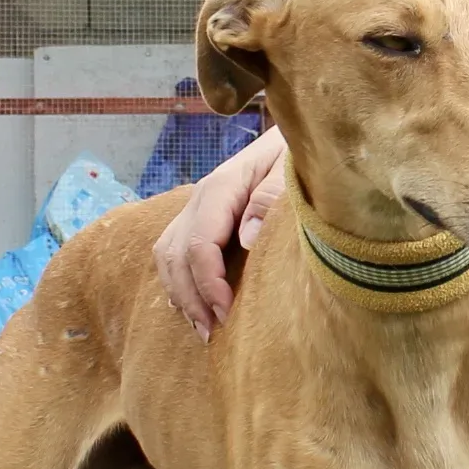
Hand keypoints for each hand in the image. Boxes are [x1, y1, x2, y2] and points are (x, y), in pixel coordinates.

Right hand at [152, 125, 286, 339]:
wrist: (299, 134)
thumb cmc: (301, 155)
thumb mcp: (293, 169)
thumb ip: (272, 198)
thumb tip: (247, 239)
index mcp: (222, 187)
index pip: (198, 244)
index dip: (208, 284)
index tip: (227, 314)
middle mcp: (201, 198)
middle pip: (175, 255)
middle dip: (190, 298)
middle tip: (212, 334)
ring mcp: (198, 208)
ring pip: (168, 256)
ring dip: (181, 294)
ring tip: (203, 329)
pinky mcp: (203, 218)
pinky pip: (174, 253)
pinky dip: (180, 283)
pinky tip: (196, 308)